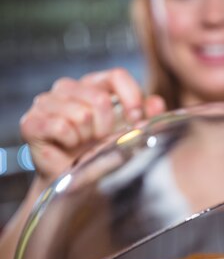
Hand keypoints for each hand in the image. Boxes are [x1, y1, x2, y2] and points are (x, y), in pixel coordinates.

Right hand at [20, 67, 165, 182]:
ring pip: (81, 114)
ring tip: (81, 143)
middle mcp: (68, 88)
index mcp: (93, 84)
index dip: (131, 98)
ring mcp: (46, 102)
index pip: (117, 76)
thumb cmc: (100, 154)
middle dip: (106, 127)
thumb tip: (156, 103)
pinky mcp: (31, 121)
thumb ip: (145, 116)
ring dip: (86, 137)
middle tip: (99, 139)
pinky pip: (60, 126)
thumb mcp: (128, 134)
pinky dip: (69, 141)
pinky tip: (67, 146)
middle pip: (100, 98)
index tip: (135, 119)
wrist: (74, 182)